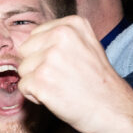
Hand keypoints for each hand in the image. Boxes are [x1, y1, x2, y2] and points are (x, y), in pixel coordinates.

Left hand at [17, 16, 132, 132]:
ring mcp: (50, 57)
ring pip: (22, 69)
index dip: (44, 54)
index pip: (35, 36)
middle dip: (36, 66)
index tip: (65, 64)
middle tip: (61, 76)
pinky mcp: (40, 79)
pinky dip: (34, 95)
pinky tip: (55, 95)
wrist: (110, 108)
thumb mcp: (85, 45)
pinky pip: (23, 86)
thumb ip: (58, 39)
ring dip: (36, 81)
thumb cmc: (95, 81)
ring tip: (60, 86)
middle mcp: (60, 35)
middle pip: (24, 51)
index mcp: (72, 24)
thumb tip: (25, 44)